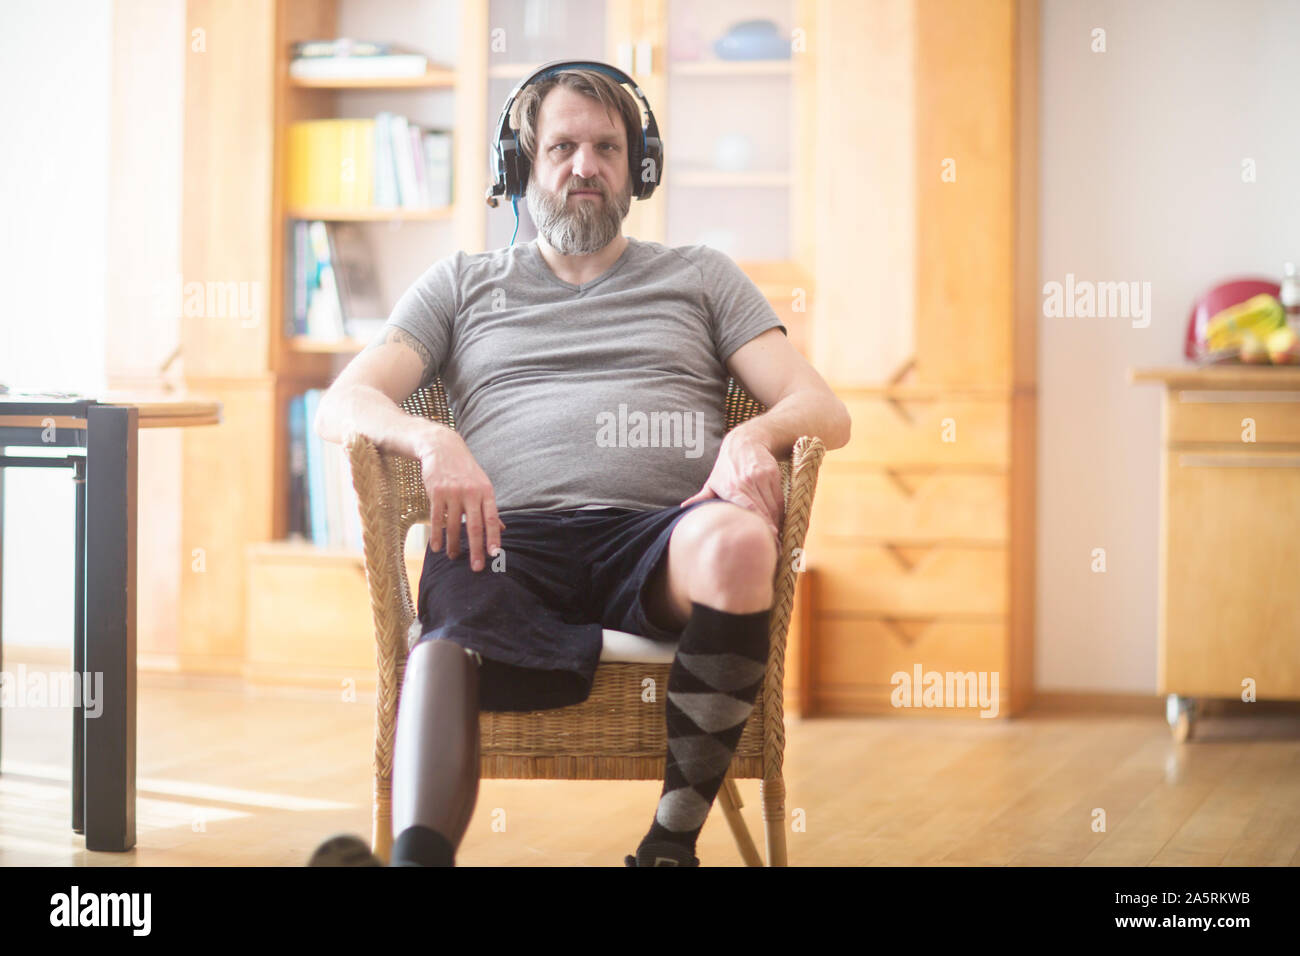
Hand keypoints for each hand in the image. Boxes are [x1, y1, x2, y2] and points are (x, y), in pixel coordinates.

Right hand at [418, 427, 504, 571]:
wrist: (443, 448)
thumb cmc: (465, 470)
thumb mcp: (482, 485)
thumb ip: (490, 508)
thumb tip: (502, 529)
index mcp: (486, 492)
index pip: (492, 519)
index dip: (494, 538)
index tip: (494, 555)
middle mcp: (471, 493)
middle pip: (475, 526)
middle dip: (476, 549)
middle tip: (476, 568)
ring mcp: (453, 493)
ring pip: (454, 525)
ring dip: (453, 545)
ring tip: (453, 557)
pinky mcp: (436, 493)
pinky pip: (436, 519)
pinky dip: (436, 535)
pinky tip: (436, 548)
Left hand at [680, 429, 783, 542]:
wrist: (745, 443)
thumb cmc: (726, 467)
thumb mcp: (713, 481)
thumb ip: (702, 498)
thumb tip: (683, 509)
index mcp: (732, 488)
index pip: (749, 508)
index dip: (760, 523)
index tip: (768, 537)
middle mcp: (747, 482)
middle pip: (764, 511)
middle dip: (769, 529)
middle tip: (773, 546)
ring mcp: (762, 477)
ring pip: (773, 506)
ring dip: (776, 522)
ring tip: (775, 537)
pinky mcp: (773, 474)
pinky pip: (779, 499)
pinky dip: (779, 512)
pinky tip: (777, 521)